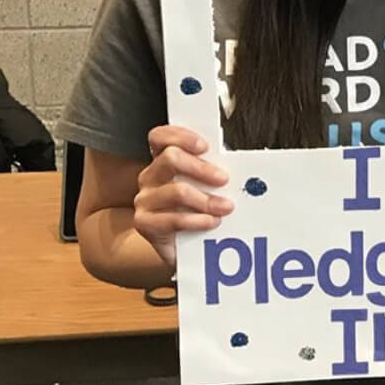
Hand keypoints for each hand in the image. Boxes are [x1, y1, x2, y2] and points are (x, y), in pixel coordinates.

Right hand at [133, 125, 232, 268]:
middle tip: (224, 179)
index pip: (160, 137)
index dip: (181, 136)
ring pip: (176, 191)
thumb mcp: (206, 185)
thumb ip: (213, 170)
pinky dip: (198, 220)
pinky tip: (212, 222)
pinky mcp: (144, 223)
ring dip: (207, 199)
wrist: (186, 248)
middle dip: (201, 168)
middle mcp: (150, 176)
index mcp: (163, 160)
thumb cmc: (198, 210)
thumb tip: (240, 165)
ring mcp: (145, 199)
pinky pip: (174, 219)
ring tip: (225, 207)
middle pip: (170, 159)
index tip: (205, 146)